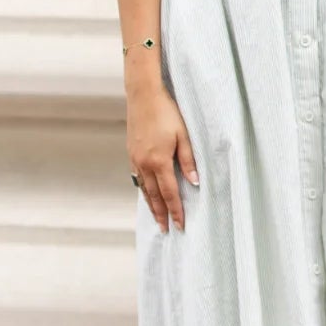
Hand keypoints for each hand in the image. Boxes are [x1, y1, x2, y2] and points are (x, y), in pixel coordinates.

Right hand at [128, 87, 198, 232]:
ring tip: (157, 218)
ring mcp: (135, 159)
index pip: (170, 193)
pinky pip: (137, 178)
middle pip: (154, 196)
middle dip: (161, 214)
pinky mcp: (131, 152)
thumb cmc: (167, 112)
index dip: (176, 211)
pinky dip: (143, 190)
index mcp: (159, 161)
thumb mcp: (183, 135)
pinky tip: (147, 194)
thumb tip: (194, 182)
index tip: (180, 225)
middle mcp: (144, 164)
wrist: (143, 95)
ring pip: (143, 189)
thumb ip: (188, 160)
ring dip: (151, 205)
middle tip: (166, 230)